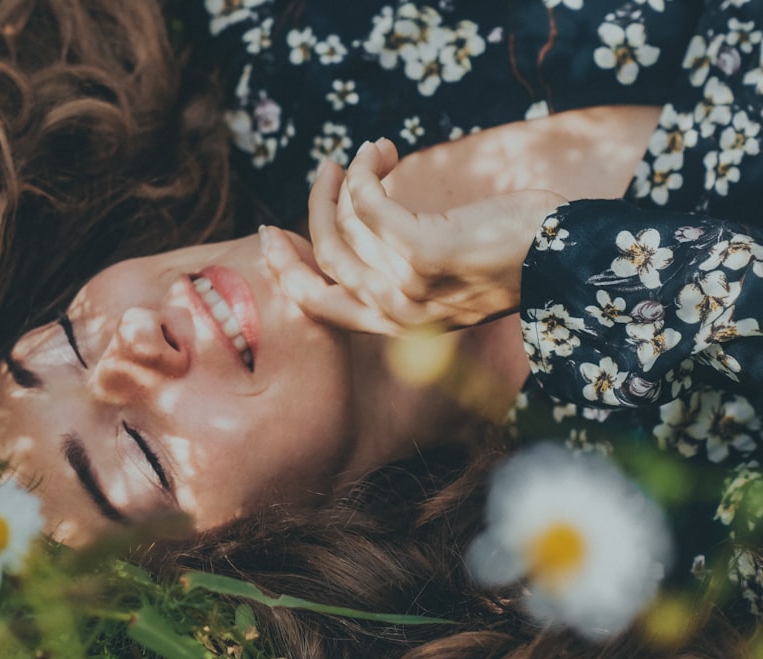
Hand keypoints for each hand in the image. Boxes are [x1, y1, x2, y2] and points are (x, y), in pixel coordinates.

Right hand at [262, 138, 567, 334]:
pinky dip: (365, 172)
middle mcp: (396, 314)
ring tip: (370, 153)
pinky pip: (368, 204)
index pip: (320, 304)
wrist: (567, 257)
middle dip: (313, 210)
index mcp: (396, 325)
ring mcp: (407, 286)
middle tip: (325, 171)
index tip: (271, 235)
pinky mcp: (422, 252)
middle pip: (325, 257)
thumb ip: (399, 267)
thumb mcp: (445, 275)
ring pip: (345, 226)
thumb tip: (354, 226)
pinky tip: (382, 152)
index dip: (287, 270)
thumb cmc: (509, 257)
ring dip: (348, 180)